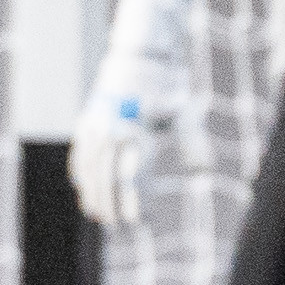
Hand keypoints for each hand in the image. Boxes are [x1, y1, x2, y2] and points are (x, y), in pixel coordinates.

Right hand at [67, 0, 200, 225]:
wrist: (140, 56)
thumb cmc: (166, 87)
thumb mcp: (183, 112)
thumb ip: (192, 141)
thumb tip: (203, 170)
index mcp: (135, 130)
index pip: (132, 177)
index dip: (135, 201)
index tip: (140, 221)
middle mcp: (110, 130)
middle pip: (108, 178)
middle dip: (112, 205)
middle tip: (119, 228)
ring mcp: (94, 126)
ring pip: (90, 169)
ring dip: (93, 193)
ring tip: (98, 214)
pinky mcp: (86, 121)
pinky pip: (80, 154)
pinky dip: (81, 173)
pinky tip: (84, 188)